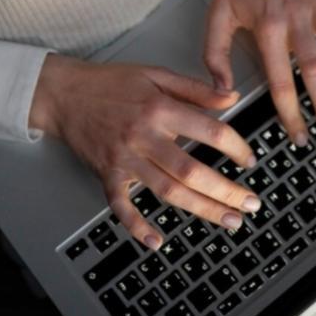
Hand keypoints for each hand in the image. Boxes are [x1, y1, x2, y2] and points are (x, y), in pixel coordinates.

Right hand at [29, 53, 260, 249]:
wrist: (65, 93)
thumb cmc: (110, 83)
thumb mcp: (156, 74)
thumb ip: (195, 88)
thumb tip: (231, 97)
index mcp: (160, 108)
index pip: (209, 130)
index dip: (236, 147)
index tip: (250, 159)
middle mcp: (144, 136)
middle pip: (192, 170)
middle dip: (226, 190)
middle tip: (250, 204)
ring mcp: (125, 158)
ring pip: (167, 190)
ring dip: (201, 209)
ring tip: (228, 220)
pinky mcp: (107, 174)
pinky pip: (122, 206)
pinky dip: (137, 226)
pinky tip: (156, 241)